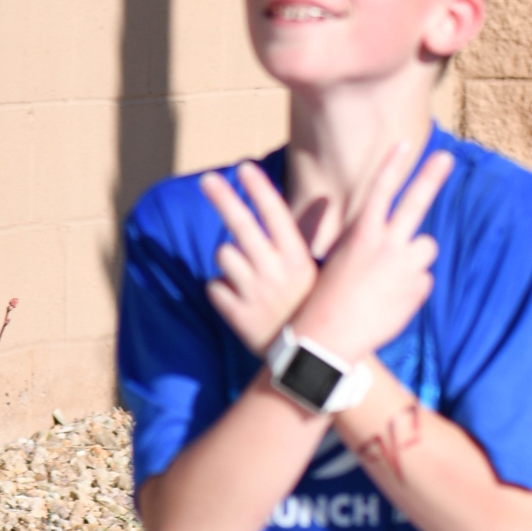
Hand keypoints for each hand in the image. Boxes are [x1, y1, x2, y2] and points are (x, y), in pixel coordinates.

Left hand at [198, 160, 322, 356]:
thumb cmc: (315, 313)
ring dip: (230, 261)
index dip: (259, 189)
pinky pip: (215, 287)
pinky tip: (240, 300)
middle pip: (241, 225)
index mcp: (297, 259)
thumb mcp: (319, 275)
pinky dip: (222, 290)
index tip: (244, 167)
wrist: (312, 363)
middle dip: (223, 198)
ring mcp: (254, 293)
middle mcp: (274, 271)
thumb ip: (302, 244)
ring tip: (248, 277)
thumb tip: (323, 202)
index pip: (275, 213)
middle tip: (207, 180)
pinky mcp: (237, 315)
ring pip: (224, 255)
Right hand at [293, 137, 452, 364]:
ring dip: (415, 257)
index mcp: (362, 235)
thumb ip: (369, 243)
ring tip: (391, 278)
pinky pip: (422, 280)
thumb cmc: (326, 299)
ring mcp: (405, 267)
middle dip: (430, 176)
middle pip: (415, 203)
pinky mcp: (417, 290)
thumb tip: (393, 235)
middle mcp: (387, 245)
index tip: (405, 143)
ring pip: (426, 247)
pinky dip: (411, 289)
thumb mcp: (340, 262)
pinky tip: (390, 303)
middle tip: (445, 158)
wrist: (328, 341)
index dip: (392, 165)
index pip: (381, 190)